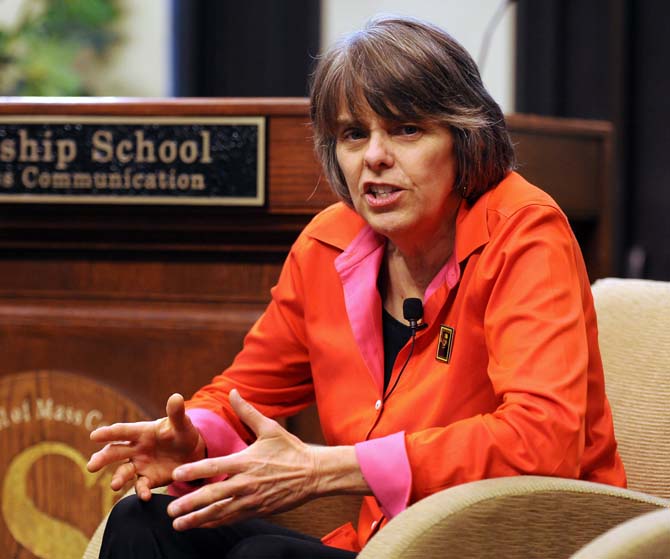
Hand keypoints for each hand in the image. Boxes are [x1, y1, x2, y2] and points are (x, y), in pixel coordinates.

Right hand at [87, 393, 205, 500]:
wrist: (193, 453)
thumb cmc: (183, 433)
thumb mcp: (182, 424)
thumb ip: (176, 413)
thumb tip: (176, 397)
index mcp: (142, 432)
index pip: (122, 431)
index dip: (109, 433)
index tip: (94, 436)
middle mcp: (136, 448)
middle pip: (115, 452)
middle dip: (102, 458)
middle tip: (91, 466)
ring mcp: (140, 465)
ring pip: (124, 471)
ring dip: (118, 478)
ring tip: (115, 485)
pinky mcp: (148, 479)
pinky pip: (141, 486)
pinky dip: (141, 491)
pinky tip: (145, 496)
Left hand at [165, 389, 320, 529]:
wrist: (314, 474)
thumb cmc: (291, 449)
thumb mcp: (270, 428)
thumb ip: (247, 412)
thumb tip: (232, 391)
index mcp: (246, 461)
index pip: (215, 467)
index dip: (194, 470)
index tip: (176, 475)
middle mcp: (246, 483)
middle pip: (213, 495)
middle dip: (189, 504)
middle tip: (170, 510)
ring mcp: (252, 499)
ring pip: (220, 512)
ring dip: (198, 519)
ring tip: (178, 524)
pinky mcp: (258, 511)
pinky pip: (232, 518)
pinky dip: (215, 523)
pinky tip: (202, 526)